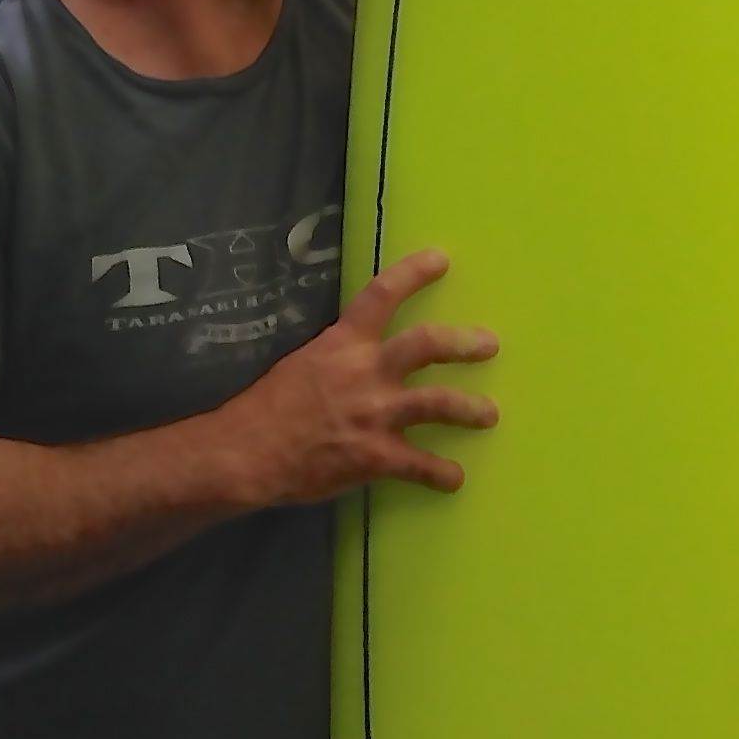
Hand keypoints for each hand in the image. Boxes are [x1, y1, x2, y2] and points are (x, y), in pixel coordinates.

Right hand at [221, 249, 499, 506]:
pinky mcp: (376, 455)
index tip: (441, 259)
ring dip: (469, 409)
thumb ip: (338, 358)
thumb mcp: (302, 365)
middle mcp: (366, 371)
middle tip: (490, 345)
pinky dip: (441, 474)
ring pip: (438, 403)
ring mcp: (375, 414)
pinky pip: (420, 465)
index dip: (414, 273)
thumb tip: (359, 356)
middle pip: (427, 345)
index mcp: (343, 343)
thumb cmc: (267, 408)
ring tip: (489, 414)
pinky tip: (454, 479)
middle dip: (463, 343)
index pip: (382, 295)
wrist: (248, 453)